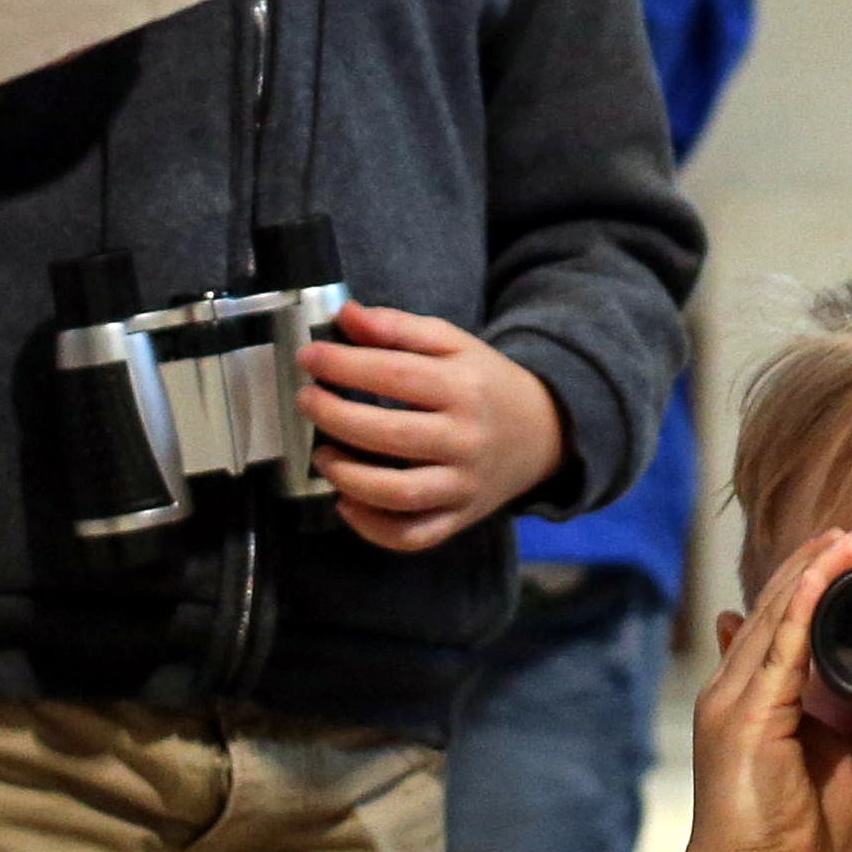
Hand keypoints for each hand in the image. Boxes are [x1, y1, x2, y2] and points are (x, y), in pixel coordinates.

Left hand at [296, 304, 566, 552]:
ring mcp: (463, 485)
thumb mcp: (454, 344)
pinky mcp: (460, 518)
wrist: (544, 432)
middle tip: (306, 400)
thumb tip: (346, 315)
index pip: (396, 374)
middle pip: (390, 435)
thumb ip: (400, 328)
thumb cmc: (485, 383)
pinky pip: (413, 535)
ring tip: (322, 454)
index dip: (344, 364)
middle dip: (335, 416)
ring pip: (399, 494)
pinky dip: (373, 527)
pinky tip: (346, 502)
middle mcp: (466, 439)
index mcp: (465, 387)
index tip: (308, 356)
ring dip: (348, 477)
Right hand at [663, 529, 851, 851]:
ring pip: (776, 614)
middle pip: (776, 606)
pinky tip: (825, 574)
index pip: (782, 620)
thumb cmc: (789, 832)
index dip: (814, 579)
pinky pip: (777, 644)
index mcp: (754, 694)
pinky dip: (802, 604)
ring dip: (814, 571)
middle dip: (816, 564)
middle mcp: (735, 686)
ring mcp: (732, 697)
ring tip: (850, 539)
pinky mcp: (743, 713)